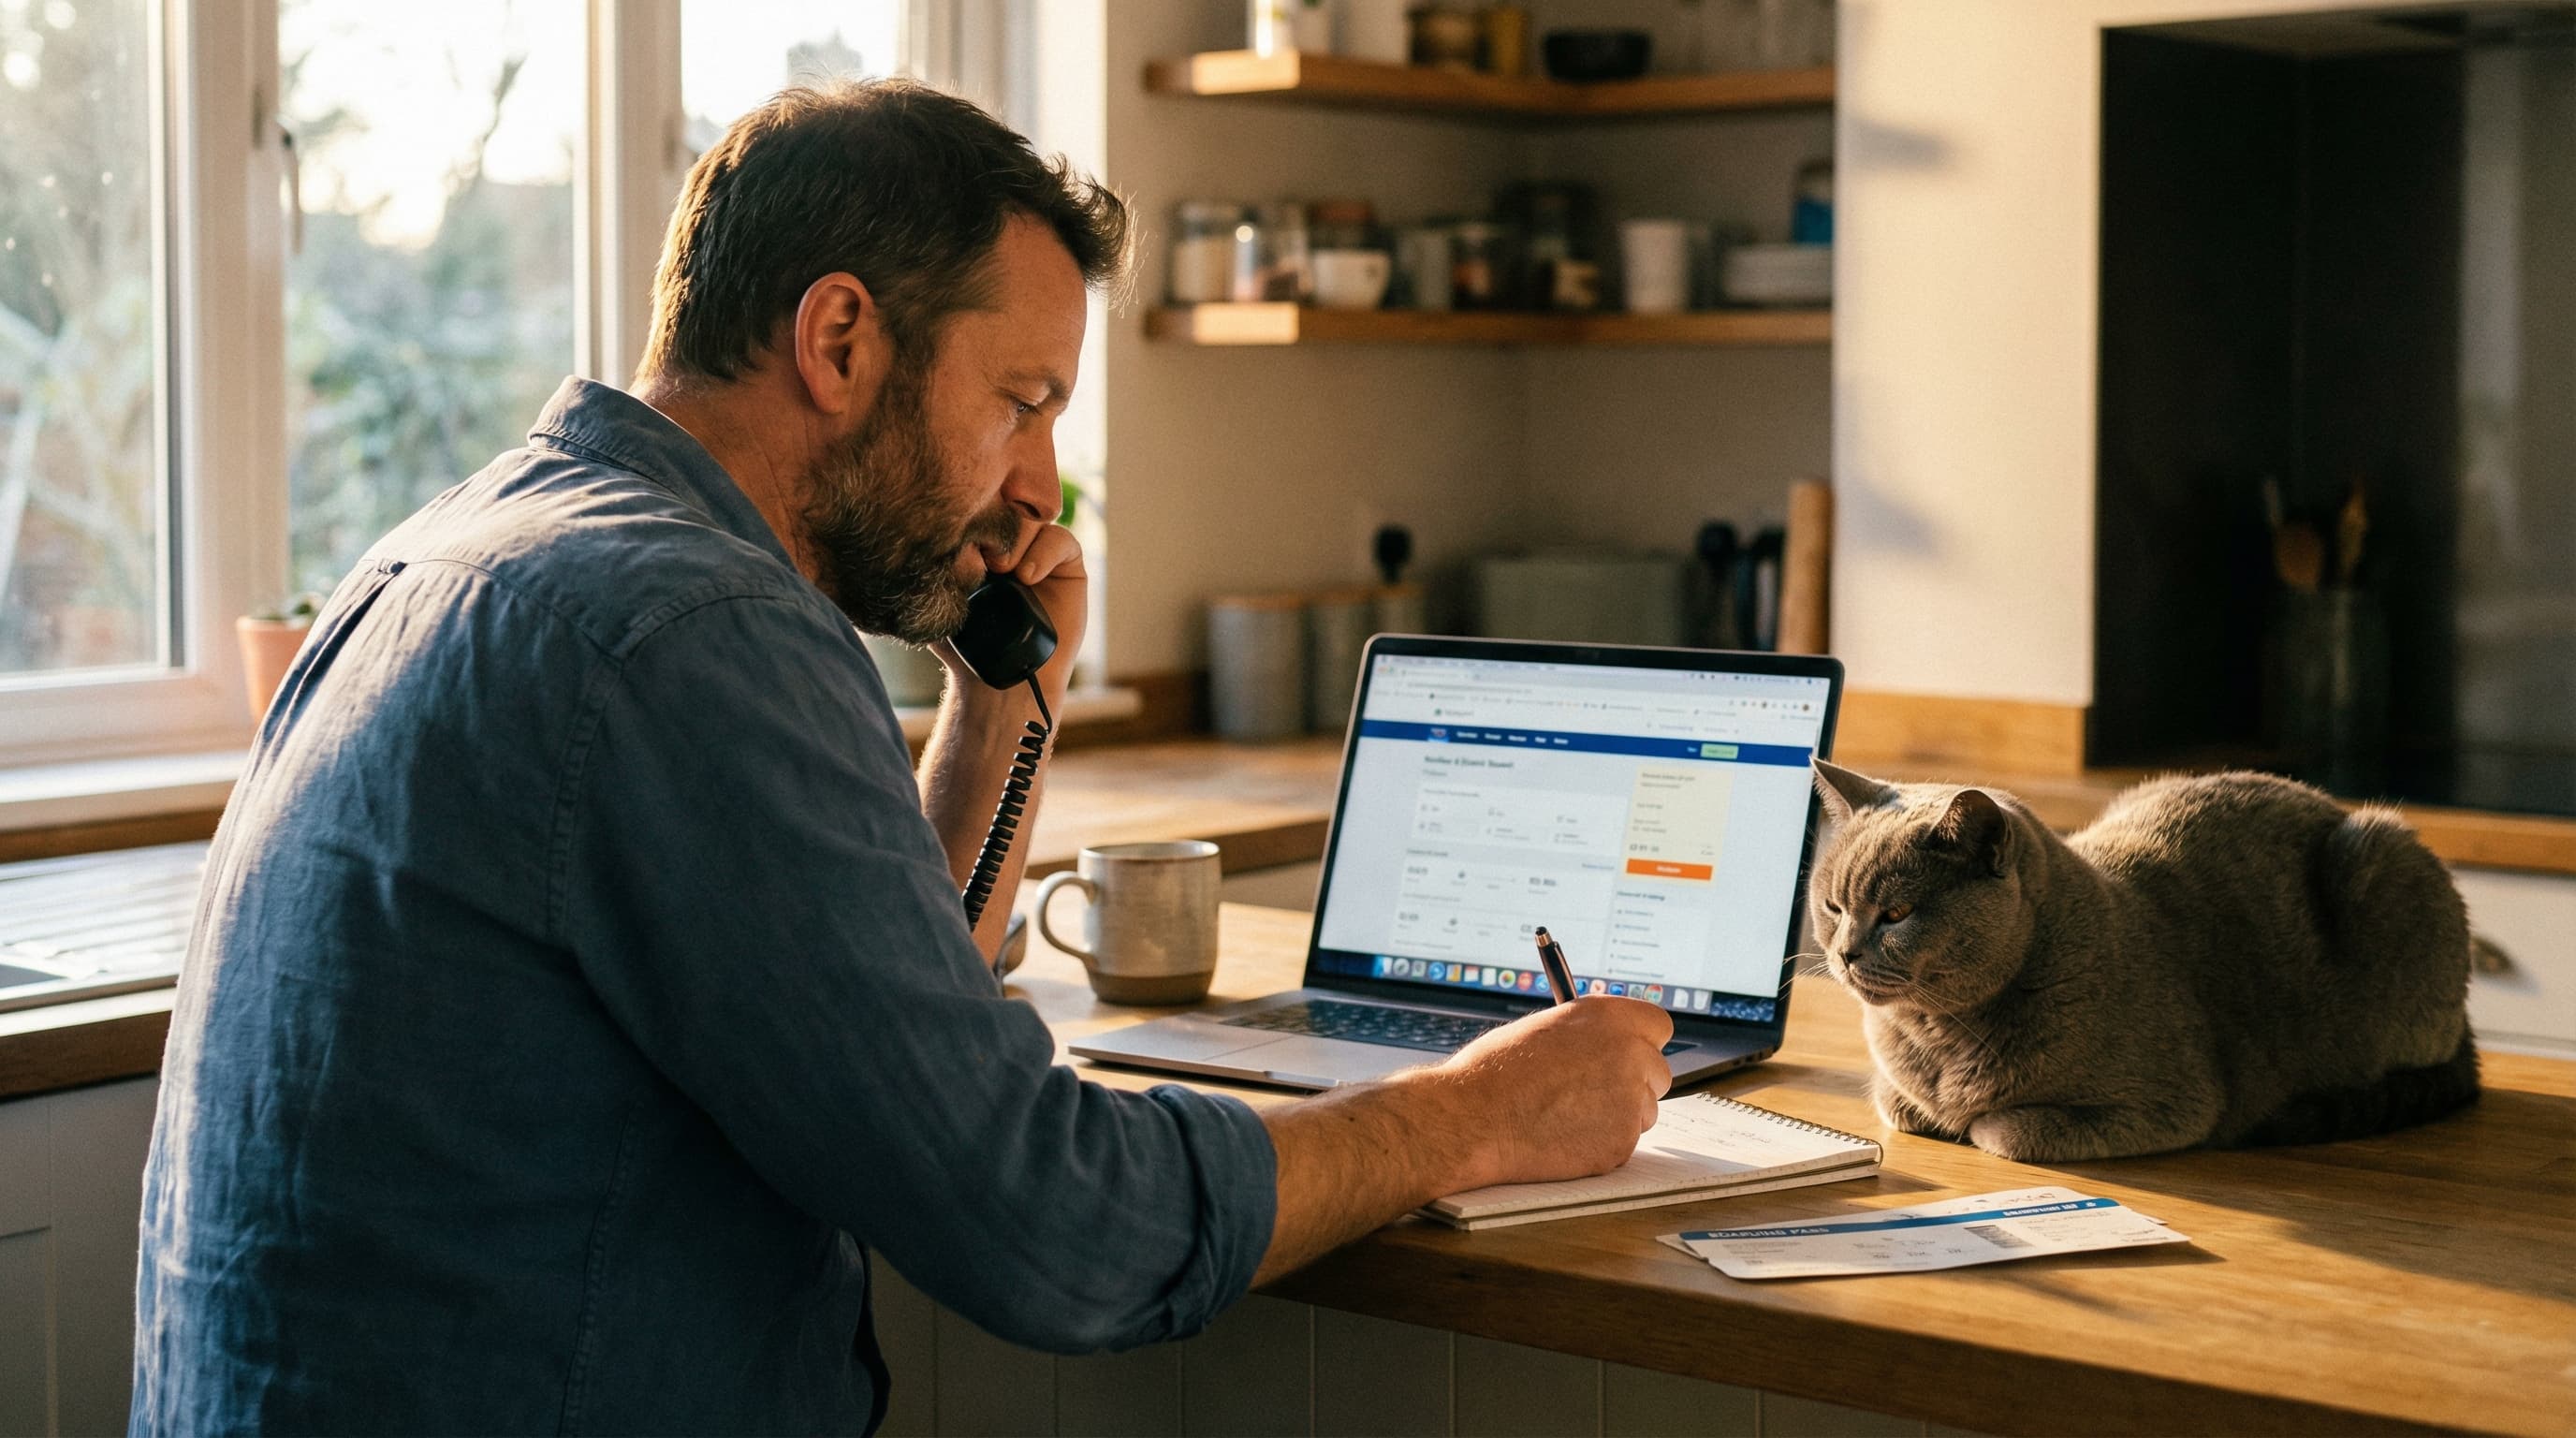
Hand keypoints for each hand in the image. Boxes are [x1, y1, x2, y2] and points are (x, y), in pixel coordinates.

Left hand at [931, 522, 1086, 709]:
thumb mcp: (938, 599)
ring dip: (1017, 538)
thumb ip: (932, 566)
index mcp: (977, 543)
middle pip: (1006, 505)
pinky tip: (1029, 576)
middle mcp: (1009, 542)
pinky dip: (1045, 550)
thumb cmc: (964, 645)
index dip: (969, 512)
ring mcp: (1038, 552)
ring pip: (1032, 519)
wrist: (999, 681)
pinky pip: (1061, 539)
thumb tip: (915, 529)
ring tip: (1004, 570)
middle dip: (993, 523)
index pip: (978, 506)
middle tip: (981, 555)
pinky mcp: (1066, 565)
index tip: (955, 535)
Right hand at [1426, 997, 1673, 1191]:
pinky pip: (1623, 1143)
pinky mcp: (1621, 1143)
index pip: (1657, 1024)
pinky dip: (1599, 1144)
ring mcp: (1629, 1101)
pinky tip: (1561, 1137)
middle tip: (1596, 1093)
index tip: (1630, 1052)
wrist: (1471, 1119)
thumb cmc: (1494, 1073)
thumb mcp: (1546, 1030)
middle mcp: (1628, 1054)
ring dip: (1617, 1116)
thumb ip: (1588, 1035)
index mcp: (1607, 1017)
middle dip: (1634, 1083)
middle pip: (1658, 1072)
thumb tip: (1608, 1044)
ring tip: (1566, 1116)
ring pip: (1643, 1111)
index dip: (1641, 1041)